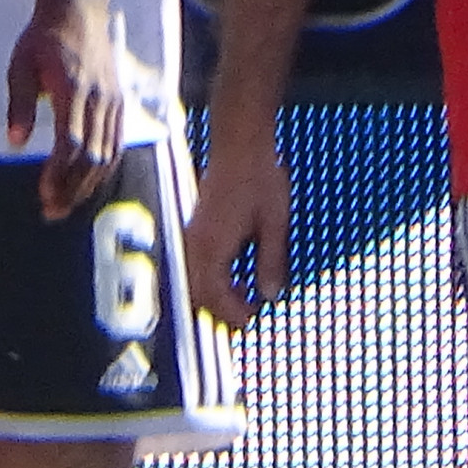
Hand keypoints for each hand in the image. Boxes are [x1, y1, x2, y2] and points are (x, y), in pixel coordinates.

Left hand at [5, 0, 122, 217]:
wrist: (78, 11)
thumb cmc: (43, 38)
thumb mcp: (20, 66)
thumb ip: (19, 104)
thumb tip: (15, 143)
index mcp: (73, 90)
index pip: (71, 143)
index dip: (59, 173)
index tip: (45, 195)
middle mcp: (99, 99)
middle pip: (92, 157)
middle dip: (73, 188)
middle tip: (52, 211)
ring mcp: (114, 102)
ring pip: (108, 155)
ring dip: (88, 184)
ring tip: (66, 204)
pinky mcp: (119, 103)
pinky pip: (116, 144)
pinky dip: (104, 168)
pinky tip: (87, 183)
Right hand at [184, 129, 291, 325]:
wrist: (240, 146)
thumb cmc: (259, 179)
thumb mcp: (275, 224)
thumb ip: (272, 262)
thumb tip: (270, 295)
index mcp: (213, 245)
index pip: (214, 295)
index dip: (234, 314)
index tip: (256, 320)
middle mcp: (196, 244)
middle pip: (197, 295)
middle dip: (222, 312)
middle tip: (252, 316)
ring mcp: (192, 238)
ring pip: (193, 283)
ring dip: (216, 298)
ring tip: (246, 299)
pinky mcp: (196, 232)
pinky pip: (196, 269)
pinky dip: (213, 283)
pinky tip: (236, 278)